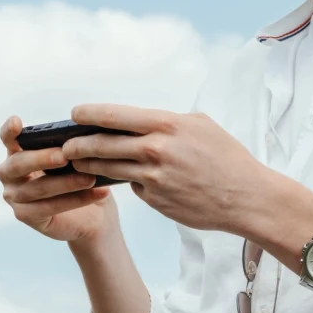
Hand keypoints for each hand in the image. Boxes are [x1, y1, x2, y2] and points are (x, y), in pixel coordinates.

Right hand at [0, 115, 118, 244]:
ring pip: (37, 188)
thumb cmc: (84, 177)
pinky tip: (99, 193)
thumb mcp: (80, 159)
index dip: (9, 131)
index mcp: (20, 152)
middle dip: (42, 158)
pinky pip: (48, 207)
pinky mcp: (25, 215)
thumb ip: (74, 147)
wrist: (95, 214)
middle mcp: (10, 174)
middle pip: (18, 164)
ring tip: (92, 178)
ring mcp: (14, 196)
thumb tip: (84, 134)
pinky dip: (76, 200)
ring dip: (67, 183)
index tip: (16, 121)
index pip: (9, 139)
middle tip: (65, 156)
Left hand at [63, 104, 275, 235]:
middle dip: (78, 144)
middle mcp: (156, 150)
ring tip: (78, 161)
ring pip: (107, 168)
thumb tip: (140, 123)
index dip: (89, 113)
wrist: (246, 197)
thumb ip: (168, 123)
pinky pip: (132, 186)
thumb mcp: (201, 126)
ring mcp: (153, 177)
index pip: (115, 116)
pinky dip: (124, 181)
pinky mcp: (154, 199)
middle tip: (66, 144)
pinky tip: (119, 180)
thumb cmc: (227, 158)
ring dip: (88, 165)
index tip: (76, 113)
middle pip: (101, 144)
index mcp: (167, 125)